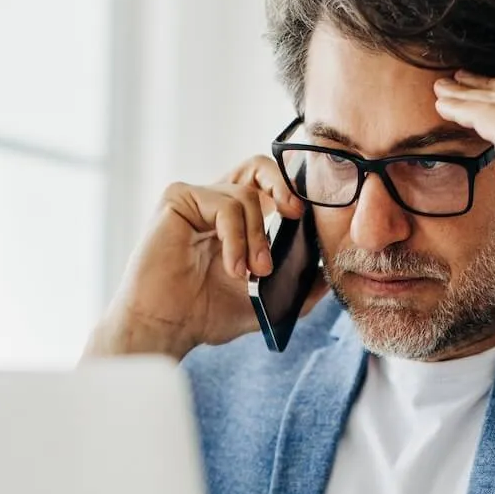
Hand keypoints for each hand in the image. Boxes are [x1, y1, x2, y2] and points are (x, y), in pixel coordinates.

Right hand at [86, 156, 324, 358]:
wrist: (165, 328)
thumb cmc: (203, 315)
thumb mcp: (263, 302)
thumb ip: (296, 287)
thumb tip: (329, 274)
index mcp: (234, 220)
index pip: (268, 186)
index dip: (292, 194)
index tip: (306, 219)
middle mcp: (214, 203)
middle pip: (258, 166)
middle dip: (284, 186)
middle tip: (295, 215)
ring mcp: (195, 198)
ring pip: (245, 195)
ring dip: (257, 237)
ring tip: (254, 273)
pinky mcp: (178, 199)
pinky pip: (224, 205)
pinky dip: (236, 238)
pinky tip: (232, 268)